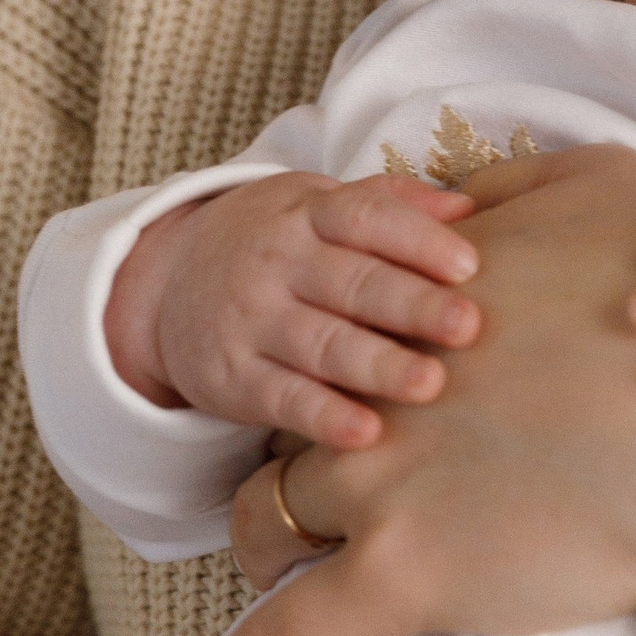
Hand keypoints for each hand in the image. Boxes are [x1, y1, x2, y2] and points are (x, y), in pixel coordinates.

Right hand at [102, 172, 481, 453]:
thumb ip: (391, 202)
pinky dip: (324, 417)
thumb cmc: (276, 243)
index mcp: (308, 213)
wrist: (165, 283)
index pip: (365, 217)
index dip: (417, 240)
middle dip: (411, 304)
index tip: (470, 264)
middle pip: (351, 283)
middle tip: (467, 325)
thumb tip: (469, 206)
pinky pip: (283, 399)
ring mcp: (251, 321)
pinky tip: (365, 433)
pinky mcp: (233, 378)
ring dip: (377, 365)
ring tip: (431, 383)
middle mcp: (277, 263)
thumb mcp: (317, 204)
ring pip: (321, 344)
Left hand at [184, 147, 635, 635]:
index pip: (340, 333)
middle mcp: (380, 392)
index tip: (367, 386)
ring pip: (265, 520)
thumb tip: (462, 197)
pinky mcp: (399, 580)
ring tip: (274, 572)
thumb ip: (514, 184)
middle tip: (326, 477)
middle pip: (287, 423)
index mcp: (420, 310)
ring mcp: (380, 488)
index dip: (348, 364)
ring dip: (265, 539)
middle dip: (295, 447)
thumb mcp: (603, 181)